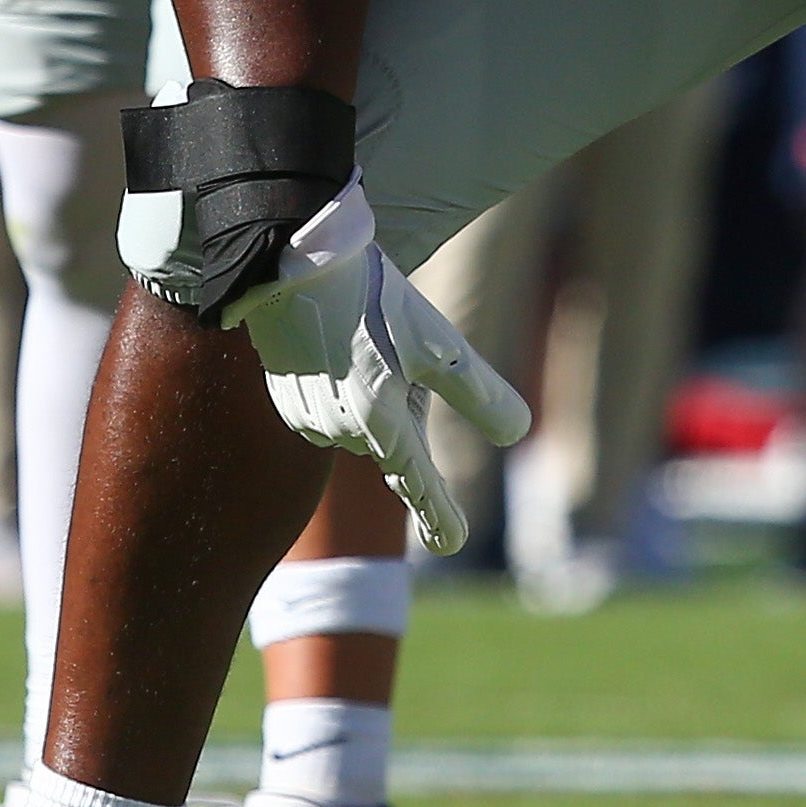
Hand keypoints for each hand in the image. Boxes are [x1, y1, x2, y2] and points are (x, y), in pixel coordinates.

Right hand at [217, 179, 529, 555]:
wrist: (293, 261)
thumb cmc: (372, 301)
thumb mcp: (438, 345)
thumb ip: (477, 393)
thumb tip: (518, 433)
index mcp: (379, 424)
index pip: (418, 484)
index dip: (439, 514)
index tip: (454, 545)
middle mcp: (340, 432)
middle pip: (393, 437)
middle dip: (406, 403)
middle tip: (394, 337)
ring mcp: (308, 418)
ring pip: (362, 420)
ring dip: (376, 392)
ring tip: (367, 333)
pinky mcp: (287, 397)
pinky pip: (331, 406)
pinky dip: (347, 384)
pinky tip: (342, 342)